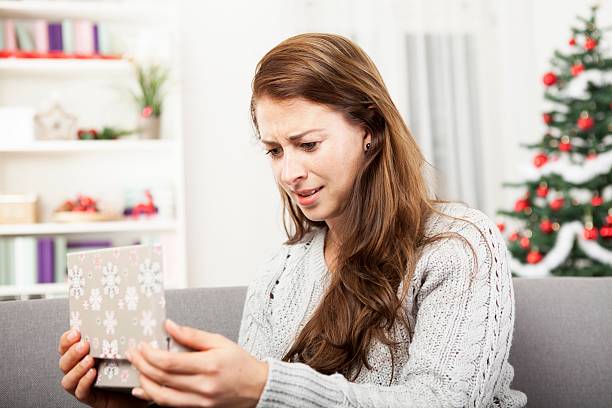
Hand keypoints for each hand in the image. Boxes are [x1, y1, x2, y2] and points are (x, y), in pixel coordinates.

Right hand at [58, 328, 147, 407]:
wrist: (134, 392)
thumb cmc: (125, 370)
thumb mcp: (119, 350)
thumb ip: (115, 338)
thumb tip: (121, 319)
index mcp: (81, 357)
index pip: (65, 348)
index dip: (66, 340)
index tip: (75, 331)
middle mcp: (77, 371)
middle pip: (64, 363)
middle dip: (72, 353)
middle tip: (84, 345)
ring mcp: (81, 385)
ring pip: (68, 379)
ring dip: (77, 368)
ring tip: (89, 360)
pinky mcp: (89, 398)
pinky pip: (80, 392)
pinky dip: (84, 382)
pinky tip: (92, 374)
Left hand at [126, 319, 268, 407]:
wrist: (258, 387)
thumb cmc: (241, 363)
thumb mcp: (220, 341)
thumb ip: (192, 335)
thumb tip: (170, 326)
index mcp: (209, 365)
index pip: (170, 362)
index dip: (150, 354)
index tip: (142, 345)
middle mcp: (203, 385)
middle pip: (163, 377)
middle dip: (142, 364)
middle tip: (133, 353)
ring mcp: (200, 400)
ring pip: (162, 395)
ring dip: (144, 382)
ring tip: (137, 369)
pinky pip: (170, 405)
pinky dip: (153, 397)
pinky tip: (143, 389)